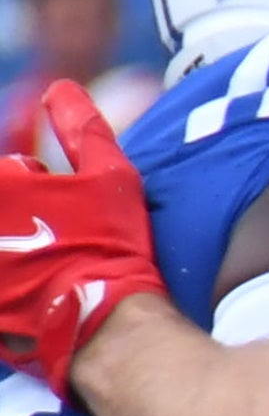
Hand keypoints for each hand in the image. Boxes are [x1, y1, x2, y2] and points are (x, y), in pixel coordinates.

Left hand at [0, 82, 170, 397]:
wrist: (100, 326)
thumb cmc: (107, 248)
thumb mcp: (110, 179)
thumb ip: (83, 129)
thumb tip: (63, 88)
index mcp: (1, 185)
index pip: (12, 175)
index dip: (36, 188)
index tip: (62, 214)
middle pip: (4, 218)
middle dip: (23, 225)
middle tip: (56, 247)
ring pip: (2, 252)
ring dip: (15, 255)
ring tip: (45, 274)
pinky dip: (9, 293)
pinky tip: (31, 302)